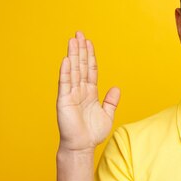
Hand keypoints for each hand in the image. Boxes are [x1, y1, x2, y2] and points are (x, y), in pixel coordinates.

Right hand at [57, 31, 120, 151]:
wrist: (82, 146)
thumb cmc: (92, 133)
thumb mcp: (107, 115)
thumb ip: (111, 101)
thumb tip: (116, 88)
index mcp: (89, 92)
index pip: (90, 70)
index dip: (90, 56)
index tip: (89, 42)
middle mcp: (79, 90)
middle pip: (81, 66)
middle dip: (80, 50)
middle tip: (79, 33)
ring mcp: (71, 94)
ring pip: (73, 70)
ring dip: (73, 55)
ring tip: (72, 40)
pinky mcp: (64, 101)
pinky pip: (65, 83)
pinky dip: (65, 71)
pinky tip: (66, 59)